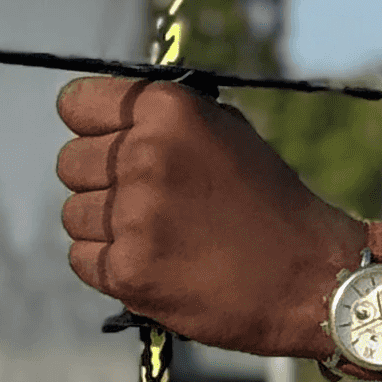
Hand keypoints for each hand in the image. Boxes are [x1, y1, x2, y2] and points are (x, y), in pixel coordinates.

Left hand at [55, 79, 364, 351]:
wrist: (310, 276)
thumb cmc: (270, 203)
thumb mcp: (228, 133)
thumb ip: (164, 119)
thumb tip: (107, 114)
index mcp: (169, 112)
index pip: (76, 105)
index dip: (91, 126)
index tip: (107, 142)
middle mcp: (146, 156)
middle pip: (70, 163)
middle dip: (101, 181)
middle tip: (150, 200)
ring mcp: (135, 216)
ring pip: (74, 214)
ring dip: (107, 227)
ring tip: (160, 235)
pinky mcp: (128, 270)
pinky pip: (83, 259)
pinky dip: (112, 264)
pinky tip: (156, 262)